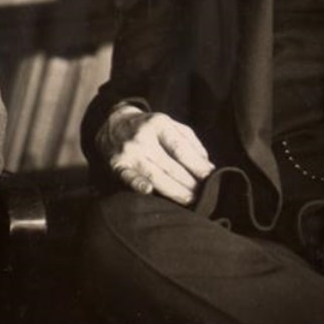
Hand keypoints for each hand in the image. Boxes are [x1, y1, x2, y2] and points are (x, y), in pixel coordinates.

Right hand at [96, 105, 214, 205]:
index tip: (209, 176)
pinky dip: (138, 185)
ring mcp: (129, 152)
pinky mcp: (117, 165)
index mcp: (159, 124)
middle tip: (202, 194)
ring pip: (154, 175)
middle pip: (169, 165)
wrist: (114, 124)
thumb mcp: (172, 125)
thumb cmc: (151, 127)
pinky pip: (128, 177)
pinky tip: (149, 192)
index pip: (180, 148)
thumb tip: (208, 165)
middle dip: (188, 181)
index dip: (196, 164)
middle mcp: (143, 138)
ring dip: (174, 190)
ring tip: (189, 199)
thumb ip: (191, 143)